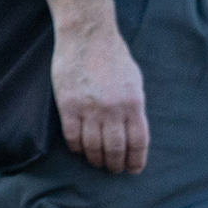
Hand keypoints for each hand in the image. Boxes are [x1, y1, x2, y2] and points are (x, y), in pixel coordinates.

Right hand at [52, 26, 147, 173]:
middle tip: (114, 170)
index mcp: (134, 102)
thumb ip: (134, 106)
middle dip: (115, 164)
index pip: (138, 141)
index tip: (134, 169)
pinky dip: (77, 148)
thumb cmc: (114, 57)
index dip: (136, 160)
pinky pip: (72, 136)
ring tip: (97, 163)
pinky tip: (80, 150)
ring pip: (93, 146)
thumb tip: (133, 130)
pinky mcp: (68, 106)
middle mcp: (114, 109)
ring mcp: (90, 109)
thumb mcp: (135, 81)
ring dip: (96, 159)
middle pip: (115, 148)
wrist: (88, 36)